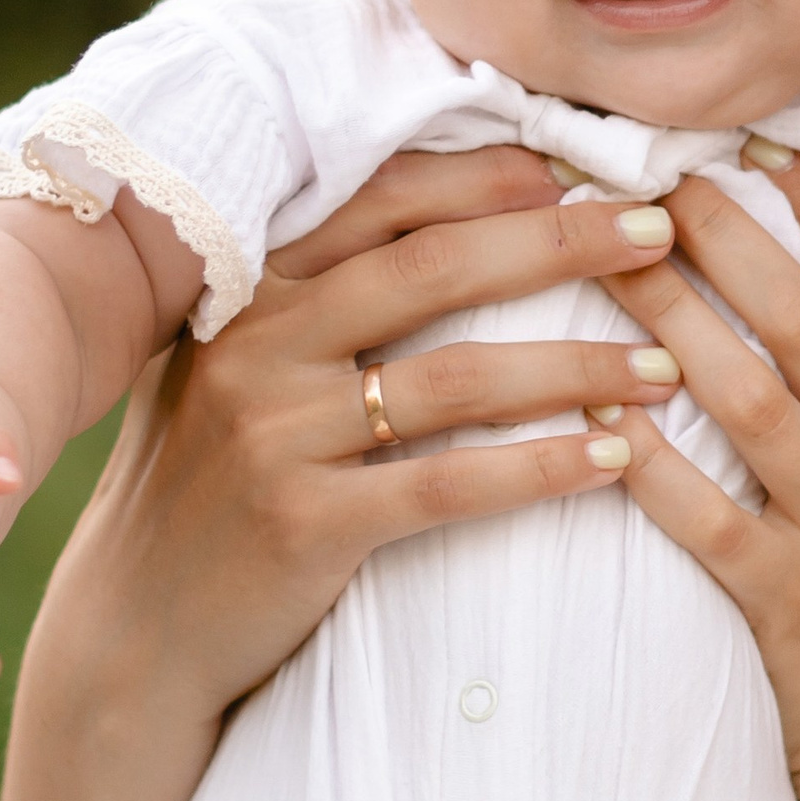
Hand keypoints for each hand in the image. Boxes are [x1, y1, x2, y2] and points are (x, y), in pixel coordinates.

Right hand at [28, 149, 687, 734]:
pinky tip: (613, 460)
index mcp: (247, 288)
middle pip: (434, 267)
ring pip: (455, 378)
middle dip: (559, 244)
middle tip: (658, 234)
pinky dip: (540, 468)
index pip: (383, 200)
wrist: (134, 631)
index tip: (585, 169)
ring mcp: (274, 434)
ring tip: (665, 367)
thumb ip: (313, 301)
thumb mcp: (235, 369)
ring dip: (575, 368)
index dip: (490, 179)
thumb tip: (449, 228)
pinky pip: (448, 484)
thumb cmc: (212, 488)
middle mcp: (255, 345)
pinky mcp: (303, 524)